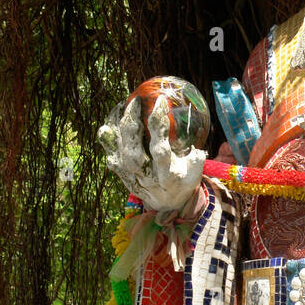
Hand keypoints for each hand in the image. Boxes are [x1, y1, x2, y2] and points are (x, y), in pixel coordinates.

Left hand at [98, 95, 205, 214]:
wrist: (163, 203)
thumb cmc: (182, 181)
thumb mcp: (195, 174)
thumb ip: (196, 158)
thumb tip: (195, 139)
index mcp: (166, 175)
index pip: (160, 148)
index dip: (159, 124)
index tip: (161, 101)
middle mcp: (144, 175)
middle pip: (132, 147)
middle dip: (132, 122)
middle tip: (136, 101)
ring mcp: (127, 173)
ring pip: (117, 146)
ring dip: (118, 122)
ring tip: (124, 104)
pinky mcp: (117, 169)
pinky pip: (108, 147)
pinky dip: (109, 129)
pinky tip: (115, 114)